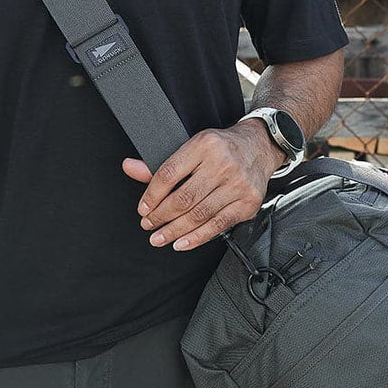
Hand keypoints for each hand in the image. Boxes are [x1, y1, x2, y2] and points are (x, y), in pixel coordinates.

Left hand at [122, 121, 285, 250]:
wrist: (259, 147)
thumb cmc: (220, 149)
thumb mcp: (191, 147)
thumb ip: (161, 163)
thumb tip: (129, 168)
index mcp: (204, 145)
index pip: (169, 174)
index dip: (151, 195)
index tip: (143, 209)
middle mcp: (222, 164)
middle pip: (183, 198)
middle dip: (161, 216)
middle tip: (148, 225)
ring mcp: (238, 184)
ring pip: (199, 214)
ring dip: (175, 231)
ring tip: (159, 237)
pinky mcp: (248, 203)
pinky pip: (218, 225)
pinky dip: (197, 237)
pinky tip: (181, 242)